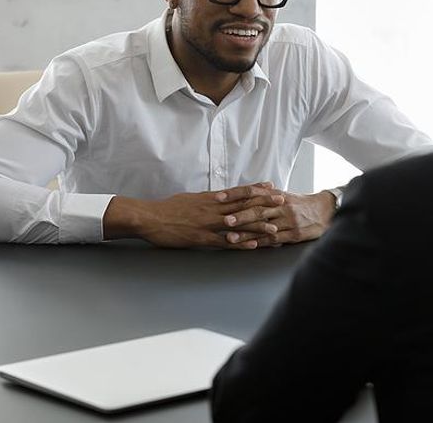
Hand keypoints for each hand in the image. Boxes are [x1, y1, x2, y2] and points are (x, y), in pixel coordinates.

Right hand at [103, 185, 283, 249]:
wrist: (149, 217)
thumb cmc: (168, 208)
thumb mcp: (190, 198)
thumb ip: (208, 199)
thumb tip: (221, 197)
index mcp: (210, 198)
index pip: (238, 192)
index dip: (256, 189)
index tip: (271, 186)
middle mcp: (212, 208)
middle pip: (243, 205)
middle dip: (264, 204)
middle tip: (282, 202)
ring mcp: (208, 224)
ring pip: (237, 224)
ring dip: (257, 226)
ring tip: (275, 228)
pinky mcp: (202, 238)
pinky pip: (225, 242)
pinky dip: (240, 243)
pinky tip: (253, 245)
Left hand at [218, 186, 336, 247]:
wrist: (324, 210)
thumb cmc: (300, 204)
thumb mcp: (283, 196)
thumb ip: (264, 196)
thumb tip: (242, 194)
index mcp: (275, 195)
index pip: (251, 192)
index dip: (234, 194)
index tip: (219, 196)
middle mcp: (281, 206)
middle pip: (257, 209)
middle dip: (239, 215)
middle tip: (224, 220)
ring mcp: (288, 220)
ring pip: (264, 226)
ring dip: (246, 232)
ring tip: (231, 237)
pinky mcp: (294, 234)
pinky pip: (275, 238)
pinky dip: (262, 242)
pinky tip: (250, 246)